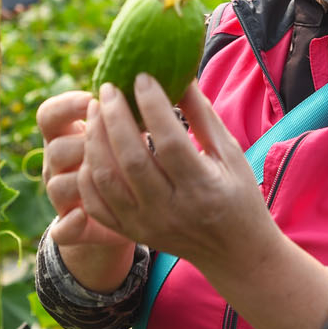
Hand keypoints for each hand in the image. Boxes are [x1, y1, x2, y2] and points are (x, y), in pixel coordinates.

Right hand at [39, 91, 134, 254]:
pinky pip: (62, 229)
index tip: (94, 98)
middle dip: (86, 142)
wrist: (132, 209)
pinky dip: (69, 224)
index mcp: (67, 135)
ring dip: (84, 176)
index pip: (49, 115)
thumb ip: (136, 110)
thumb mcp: (132, 132)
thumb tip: (175, 81)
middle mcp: (59, 165)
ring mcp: (63, 197)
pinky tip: (82, 214)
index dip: (65, 106)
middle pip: (55, 148)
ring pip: (58, 185)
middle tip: (121, 139)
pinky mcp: (73, 228)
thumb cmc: (135, 158)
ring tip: (118, 171)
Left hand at [77, 76, 273, 271]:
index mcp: (202, 188)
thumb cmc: (238, 195)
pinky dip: (89, 171)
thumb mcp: (231, 154)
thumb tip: (180, 75)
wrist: (233, 253)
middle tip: (108, 87)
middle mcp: (170, 210)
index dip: (153, 106)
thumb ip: (203, 116)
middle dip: (114, 117)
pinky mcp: (130, 232)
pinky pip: (96, 202)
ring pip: (106, 179)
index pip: (170, 142)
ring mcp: (145, 224)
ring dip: (95, 139)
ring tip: (96, 109)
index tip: (142, 77)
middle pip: (131, 159)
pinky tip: (93, 145)